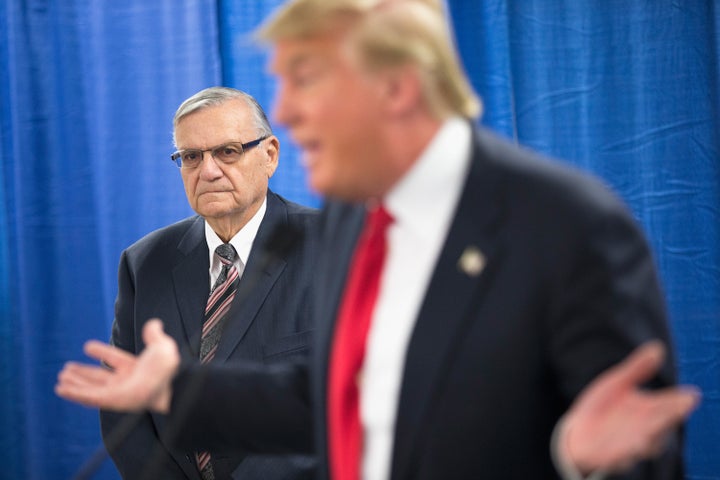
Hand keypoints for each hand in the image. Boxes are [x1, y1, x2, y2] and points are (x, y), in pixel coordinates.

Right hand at [55, 319, 179, 412]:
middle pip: (99, 377)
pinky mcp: (111, 401)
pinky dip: (74, 393)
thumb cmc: (168, 368)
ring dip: (75, 384)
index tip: (88, 346)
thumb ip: (154, 335)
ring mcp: (117, 392)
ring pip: (91, 388)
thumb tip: (154, 323)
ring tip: (60, 378)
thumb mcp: (161, 346)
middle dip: (82, 374)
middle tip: (66, 369)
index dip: (102, 352)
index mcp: (135, 368)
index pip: (114, 359)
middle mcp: (125, 381)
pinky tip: (61, 389)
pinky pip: (89, 398)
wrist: (169, 383)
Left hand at [559, 341, 699, 474]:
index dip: (680, 401)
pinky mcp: (615, 458)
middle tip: (682, 406)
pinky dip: (627, 454)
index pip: (669, 404)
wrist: (578, 434)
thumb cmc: (603, 408)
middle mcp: (645, 428)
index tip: (692, 394)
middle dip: (671, 416)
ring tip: (655, 429)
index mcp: (649, 409)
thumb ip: (637, 368)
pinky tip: (631, 448)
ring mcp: (632, 444)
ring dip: (652, 436)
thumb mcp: (617, 383)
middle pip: (662, 423)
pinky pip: (624, 458)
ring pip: (647, 443)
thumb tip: (658, 346)